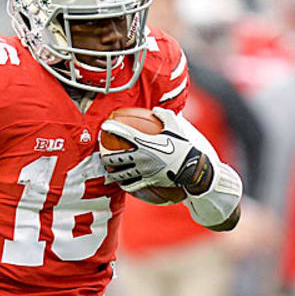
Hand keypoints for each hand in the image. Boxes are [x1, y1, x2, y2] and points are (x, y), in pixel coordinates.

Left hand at [100, 107, 214, 192]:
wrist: (192, 168)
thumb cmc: (184, 146)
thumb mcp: (176, 127)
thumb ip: (165, 115)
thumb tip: (155, 109)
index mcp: (146, 143)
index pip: (125, 134)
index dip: (113, 128)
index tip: (104, 126)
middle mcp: (141, 158)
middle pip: (116, 158)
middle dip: (106, 156)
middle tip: (102, 153)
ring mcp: (143, 172)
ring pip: (121, 174)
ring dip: (112, 172)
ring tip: (108, 170)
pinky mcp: (147, 182)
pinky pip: (131, 185)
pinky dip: (124, 184)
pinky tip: (122, 183)